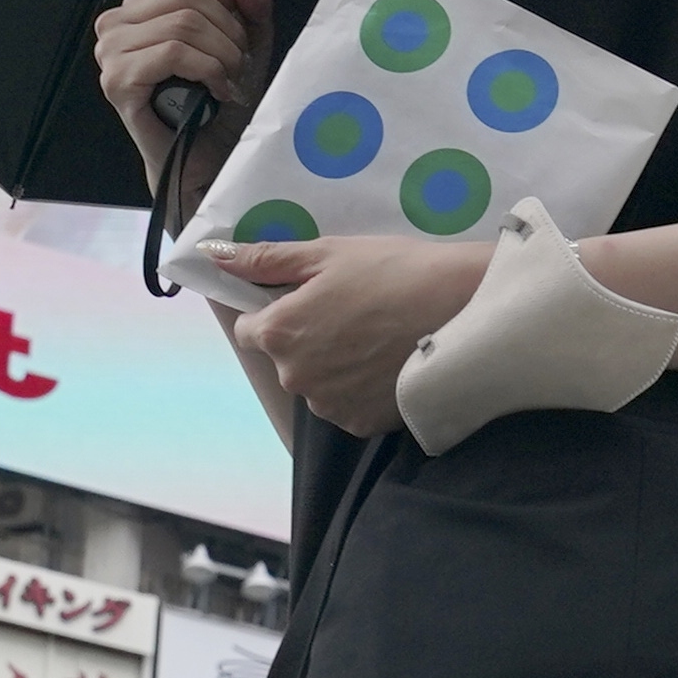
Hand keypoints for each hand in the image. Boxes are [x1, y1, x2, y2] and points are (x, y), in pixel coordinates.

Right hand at [94, 0, 271, 189]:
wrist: (204, 161)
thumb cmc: (217, 104)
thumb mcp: (245, 47)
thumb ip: (252, 11)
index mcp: (142, 4)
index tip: (234, 32)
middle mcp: (118, 21)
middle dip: (228, 29)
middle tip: (237, 64)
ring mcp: (111, 50)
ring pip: (184, 21)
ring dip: (222, 53)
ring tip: (228, 80)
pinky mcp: (118, 80)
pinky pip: (173, 52)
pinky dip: (207, 70)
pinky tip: (216, 92)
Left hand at [218, 231, 491, 439]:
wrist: (463, 311)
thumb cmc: (394, 271)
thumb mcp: (327, 253)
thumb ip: (266, 260)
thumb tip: (214, 255)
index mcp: (280, 332)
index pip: (248, 329)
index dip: (273, 310)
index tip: (306, 298)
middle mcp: (296, 377)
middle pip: (285, 358)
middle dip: (307, 338)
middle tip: (353, 311)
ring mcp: (329, 406)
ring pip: (317, 383)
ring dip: (333, 365)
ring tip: (376, 338)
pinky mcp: (362, 425)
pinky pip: (347, 404)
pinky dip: (360, 387)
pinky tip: (389, 363)